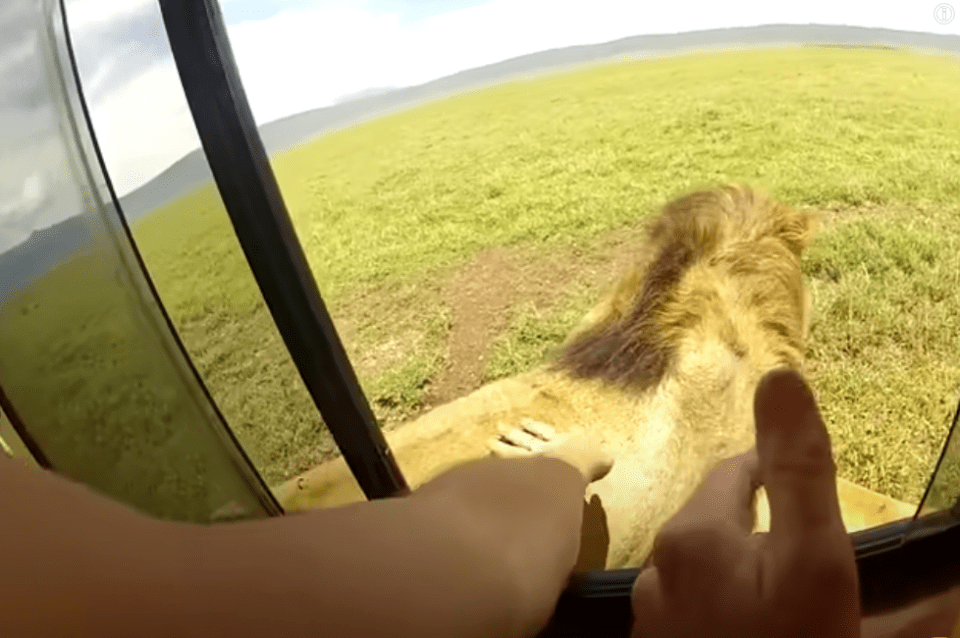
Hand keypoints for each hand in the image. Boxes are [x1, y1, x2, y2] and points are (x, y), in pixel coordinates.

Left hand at [631, 368, 860, 637]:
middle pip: (718, 520)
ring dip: (743, 569)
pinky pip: (697, 608)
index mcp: (694, 536)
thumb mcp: (811, 562)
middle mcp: (660, 569)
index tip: (800, 481)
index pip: (737, 472)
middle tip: (803, 548)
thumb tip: (782, 378)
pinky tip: (752, 622)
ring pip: (706, 570)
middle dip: (760, 523)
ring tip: (780, 593)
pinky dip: (727, 607)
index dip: (775, 471)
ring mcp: (658, 617)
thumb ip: (798, 472)